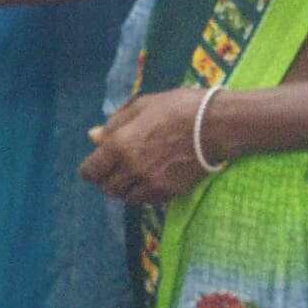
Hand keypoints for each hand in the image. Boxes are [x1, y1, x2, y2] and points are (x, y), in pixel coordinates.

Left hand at [83, 89, 218, 204]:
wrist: (216, 125)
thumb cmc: (178, 107)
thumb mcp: (143, 106)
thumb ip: (116, 123)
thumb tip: (94, 137)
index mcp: (121, 144)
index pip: (91, 170)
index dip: (90, 170)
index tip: (96, 167)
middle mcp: (131, 168)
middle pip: (107, 188)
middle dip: (108, 180)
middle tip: (116, 170)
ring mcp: (150, 183)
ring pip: (126, 198)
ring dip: (126, 188)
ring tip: (135, 175)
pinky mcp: (168, 192)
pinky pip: (147, 201)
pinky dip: (144, 193)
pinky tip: (151, 180)